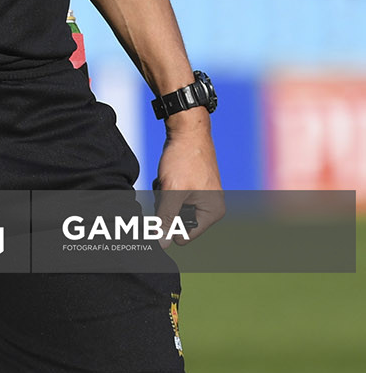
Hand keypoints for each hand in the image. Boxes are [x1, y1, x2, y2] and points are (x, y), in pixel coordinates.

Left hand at [154, 110, 223, 241]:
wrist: (186, 129)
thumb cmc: (183, 159)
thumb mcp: (172, 191)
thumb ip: (166, 218)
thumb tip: (161, 243)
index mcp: (212, 213)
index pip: (184, 236)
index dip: (168, 224)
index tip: (162, 205)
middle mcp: (210, 207)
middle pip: (178, 222)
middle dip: (166, 208)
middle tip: (165, 189)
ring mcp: (202, 196)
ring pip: (173, 209)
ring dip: (164, 197)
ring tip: (166, 180)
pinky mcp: (192, 187)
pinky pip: (174, 197)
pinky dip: (166, 189)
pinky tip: (167, 176)